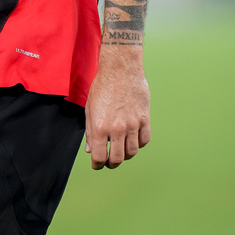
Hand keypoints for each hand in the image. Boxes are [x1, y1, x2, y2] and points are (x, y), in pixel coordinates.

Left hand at [85, 49, 149, 169]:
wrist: (120, 69)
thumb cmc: (103, 85)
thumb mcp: (90, 107)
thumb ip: (90, 131)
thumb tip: (90, 150)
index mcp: (100, 126)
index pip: (99, 157)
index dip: (97, 164)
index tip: (97, 164)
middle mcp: (117, 129)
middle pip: (117, 159)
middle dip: (111, 164)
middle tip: (109, 161)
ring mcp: (132, 125)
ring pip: (132, 152)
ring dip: (125, 155)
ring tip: (121, 150)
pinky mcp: (144, 119)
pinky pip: (144, 141)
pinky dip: (138, 144)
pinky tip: (132, 139)